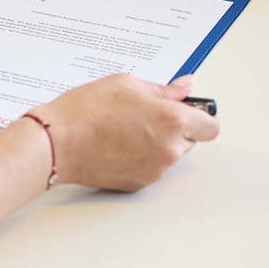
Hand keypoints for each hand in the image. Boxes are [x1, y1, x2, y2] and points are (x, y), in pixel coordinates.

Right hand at [31, 74, 218, 191]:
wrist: (57, 143)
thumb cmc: (86, 110)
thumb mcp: (127, 84)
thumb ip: (164, 89)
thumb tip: (185, 88)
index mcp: (171, 120)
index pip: (211, 126)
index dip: (201, 115)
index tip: (189, 108)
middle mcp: (169, 149)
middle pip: (191, 140)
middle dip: (176, 127)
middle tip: (146, 114)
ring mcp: (155, 170)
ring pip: (170, 154)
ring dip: (158, 142)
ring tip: (126, 128)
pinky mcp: (139, 183)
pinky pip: (152, 167)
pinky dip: (142, 157)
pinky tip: (118, 143)